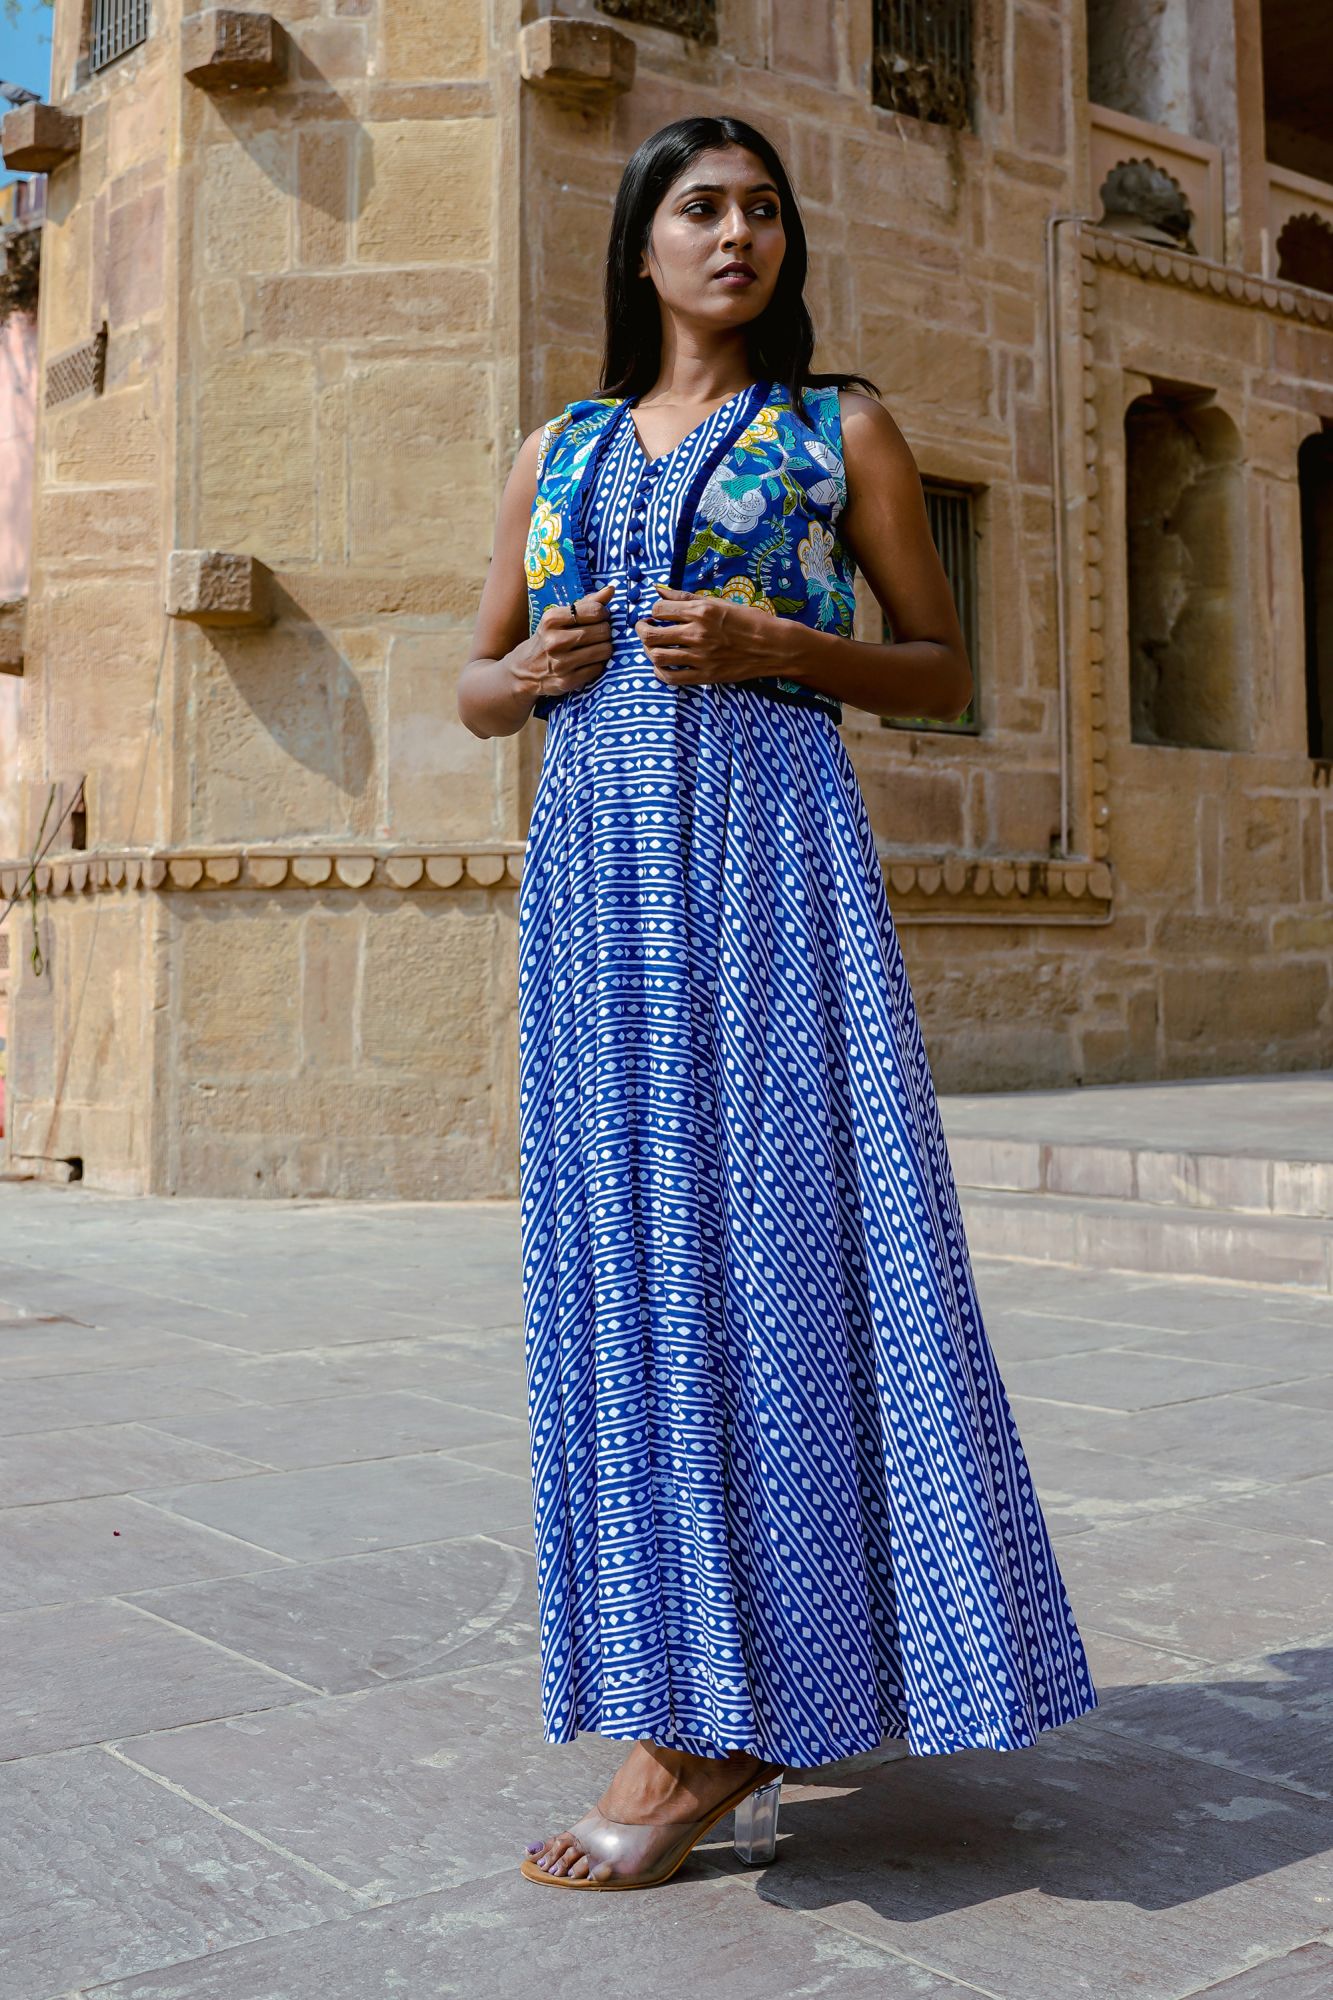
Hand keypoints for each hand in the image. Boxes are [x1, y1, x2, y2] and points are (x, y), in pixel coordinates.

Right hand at [513, 582, 615, 703]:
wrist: (524, 670)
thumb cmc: (548, 638)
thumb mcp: (559, 617)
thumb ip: (586, 603)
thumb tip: (611, 589)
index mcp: (552, 619)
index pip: (595, 611)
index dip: (603, 614)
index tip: (599, 617)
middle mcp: (555, 641)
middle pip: (603, 631)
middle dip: (605, 632)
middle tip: (598, 634)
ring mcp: (561, 663)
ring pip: (604, 650)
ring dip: (605, 648)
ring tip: (595, 648)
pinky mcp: (567, 681)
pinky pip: (598, 668)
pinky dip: (597, 664)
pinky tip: (587, 662)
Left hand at [634, 584, 782, 685]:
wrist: (774, 646)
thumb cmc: (748, 620)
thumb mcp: (718, 602)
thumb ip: (686, 597)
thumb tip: (659, 589)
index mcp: (701, 612)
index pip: (658, 609)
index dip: (653, 610)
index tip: (656, 613)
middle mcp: (698, 634)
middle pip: (651, 634)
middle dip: (641, 630)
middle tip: (644, 628)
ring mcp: (701, 658)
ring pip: (657, 656)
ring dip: (648, 650)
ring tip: (652, 645)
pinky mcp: (705, 676)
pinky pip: (671, 678)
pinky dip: (660, 672)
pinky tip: (662, 665)